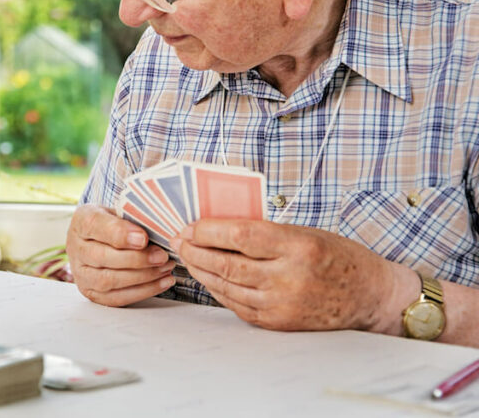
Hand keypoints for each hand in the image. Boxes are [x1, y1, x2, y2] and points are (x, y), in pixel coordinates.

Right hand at [66, 204, 175, 306]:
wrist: (99, 239)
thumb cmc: (114, 223)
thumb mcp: (120, 211)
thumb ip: (133, 219)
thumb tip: (157, 230)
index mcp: (81, 221)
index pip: (96, 226)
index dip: (120, 233)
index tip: (144, 238)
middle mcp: (75, 248)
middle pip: (102, 257)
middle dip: (136, 259)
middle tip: (161, 256)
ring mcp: (81, 273)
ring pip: (109, 280)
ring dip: (142, 277)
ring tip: (165, 268)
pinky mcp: (91, 292)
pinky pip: (116, 297)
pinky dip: (142, 291)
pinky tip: (161, 282)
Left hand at [170, 219, 411, 332]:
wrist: (370, 297)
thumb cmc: (337, 257)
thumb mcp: (304, 233)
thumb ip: (264, 232)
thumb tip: (216, 227)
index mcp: (298, 246)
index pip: (240, 235)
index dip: (208, 230)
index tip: (189, 225)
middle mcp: (289, 278)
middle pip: (227, 263)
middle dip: (195, 251)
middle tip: (178, 240)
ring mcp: (282, 304)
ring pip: (226, 286)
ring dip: (200, 271)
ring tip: (187, 257)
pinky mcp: (278, 323)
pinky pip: (237, 304)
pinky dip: (218, 289)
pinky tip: (208, 277)